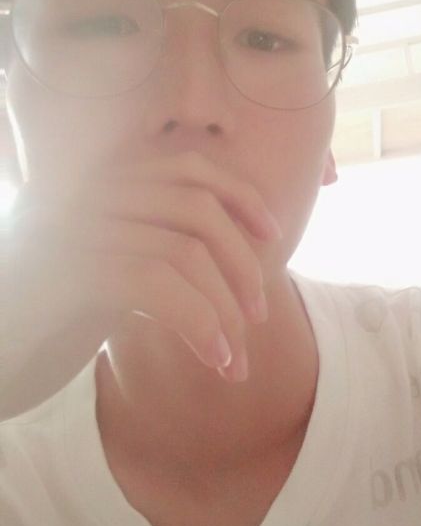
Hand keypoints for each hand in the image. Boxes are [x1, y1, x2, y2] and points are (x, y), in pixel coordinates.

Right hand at [1, 151, 282, 417]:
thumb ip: (150, 241)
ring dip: (225, 312)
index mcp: (98, 182)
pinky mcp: (66, 268)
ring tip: (237, 360)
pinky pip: (158, 284)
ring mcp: (73, 225)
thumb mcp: (102, 266)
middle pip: (196, 207)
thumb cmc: (43, 319)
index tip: (272, 235)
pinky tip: (216, 360)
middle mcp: (85, 191)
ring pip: (185, 251)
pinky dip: (201, 325)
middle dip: (242, 264)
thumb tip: (231, 251)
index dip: (240, 195)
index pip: (187, 165)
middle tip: (258, 315)